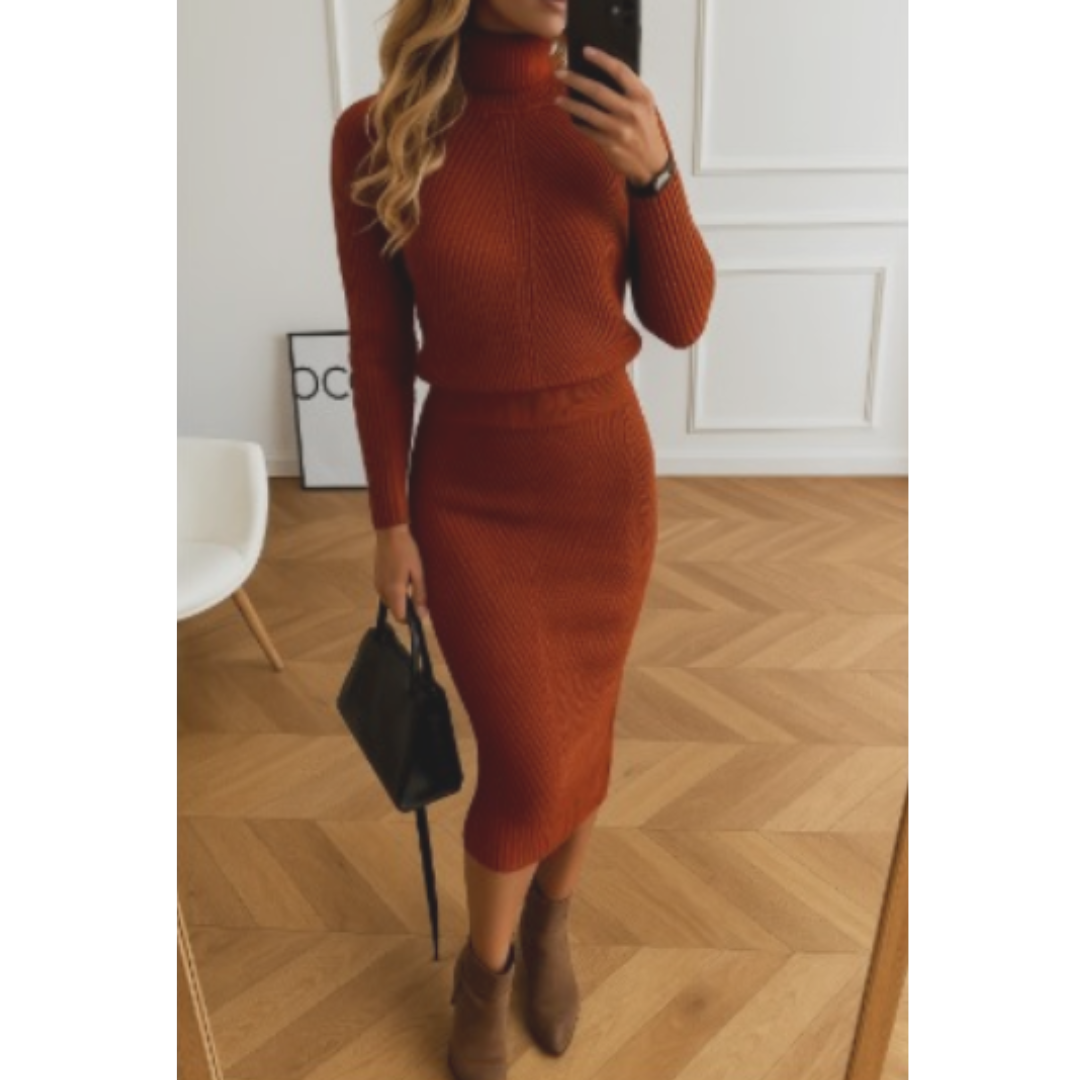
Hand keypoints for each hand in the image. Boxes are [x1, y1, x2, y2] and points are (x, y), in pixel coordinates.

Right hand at [373, 523, 428, 624]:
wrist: (390, 533)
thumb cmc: (407, 551)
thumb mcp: (418, 573)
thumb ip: (420, 595)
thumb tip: (423, 616)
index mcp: (393, 591)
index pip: (400, 617)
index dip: (411, 618)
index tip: (421, 612)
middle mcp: (382, 591)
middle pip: (395, 610)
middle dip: (407, 608)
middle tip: (419, 594)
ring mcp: (377, 584)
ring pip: (390, 602)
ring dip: (401, 599)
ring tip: (412, 583)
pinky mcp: (376, 578)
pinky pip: (386, 593)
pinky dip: (395, 591)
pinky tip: (403, 578)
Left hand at [553, 45, 669, 185]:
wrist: (652, 164)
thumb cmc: (646, 131)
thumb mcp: (645, 107)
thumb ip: (628, 92)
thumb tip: (600, 76)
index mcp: (642, 97)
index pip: (620, 70)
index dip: (601, 58)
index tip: (586, 51)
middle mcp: (631, 111)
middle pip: (598, 90)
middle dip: (576, 80)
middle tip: (560, 73)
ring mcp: (620, 129)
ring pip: (588, 112)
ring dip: (570, 104)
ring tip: (558, 99)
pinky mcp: (610, 144)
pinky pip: (588, 131)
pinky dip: (578, 124)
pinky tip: (571, 119)